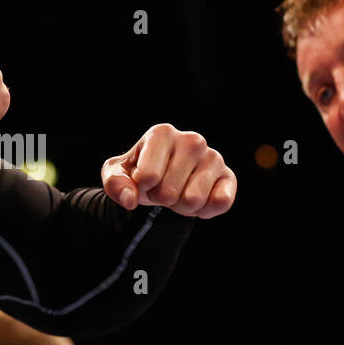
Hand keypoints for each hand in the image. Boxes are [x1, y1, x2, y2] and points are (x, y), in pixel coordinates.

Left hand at [100, 124, 235, 218]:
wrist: (164, 179)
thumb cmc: (139, 172)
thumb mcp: (117, 175)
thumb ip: (115, 184)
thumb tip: (130, 199)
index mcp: (162, 133)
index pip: (147, 176)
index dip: (141, 187)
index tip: (144, 179)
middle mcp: (192, 140)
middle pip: (168, 192)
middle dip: (161, 198)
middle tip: (163, 187)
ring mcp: (213, 157)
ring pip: (192, 200)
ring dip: (180, 206)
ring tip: (179, 191)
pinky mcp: (228, 176)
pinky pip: (220, 202)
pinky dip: (204, 211)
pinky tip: (198, 200)